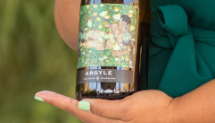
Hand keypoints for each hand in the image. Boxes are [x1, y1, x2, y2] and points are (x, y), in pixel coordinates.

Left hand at [34, 90, 177, 122]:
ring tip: (66, 96)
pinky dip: (91, 107)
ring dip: (77, 106)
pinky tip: (93, 100)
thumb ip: (105, 109)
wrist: (173, 118)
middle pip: (80, 114)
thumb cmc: (153, 111)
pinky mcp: (122, 119)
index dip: (57, 101)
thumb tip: (80, 105)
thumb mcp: (128, 108)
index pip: (76, 110)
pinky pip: (100, 115)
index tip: (40, 94)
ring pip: (89, 116)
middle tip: (49, 95)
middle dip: (64, 104)